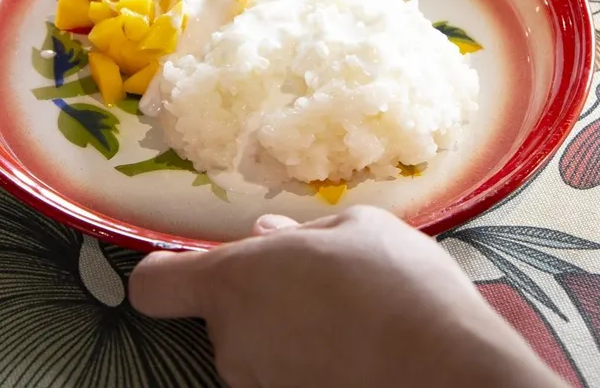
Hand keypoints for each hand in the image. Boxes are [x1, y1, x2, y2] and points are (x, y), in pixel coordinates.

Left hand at [129, 207, 562, 387]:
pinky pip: (288, 377)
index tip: (190, 266)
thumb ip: (301, 232)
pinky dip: (312, 365)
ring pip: (258, 351)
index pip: (154, 286)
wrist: (445, 374)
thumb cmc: (398, 287)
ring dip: (289, 335)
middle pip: (221, 318)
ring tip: (350, 321)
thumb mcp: (358, 227)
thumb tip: (269, 235)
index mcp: (234, 283)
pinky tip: (357, 354)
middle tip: (317, 283)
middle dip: (260, 301)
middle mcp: (232, 343)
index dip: (167, 272)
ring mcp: (259, 386)